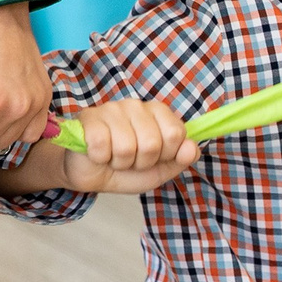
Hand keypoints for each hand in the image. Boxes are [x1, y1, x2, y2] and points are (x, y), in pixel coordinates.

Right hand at [56, 99, 197, 194]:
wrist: (93, 175)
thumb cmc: (127, 169)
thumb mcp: (161, 169)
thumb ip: (181, 159)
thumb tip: (192, 149)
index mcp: (158, 113)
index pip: (176, 133)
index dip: (166, 155)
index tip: (155, 158)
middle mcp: (137, 106)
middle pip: (152, 143)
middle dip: (141, 162)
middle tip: (131, 160)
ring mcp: (112, 109)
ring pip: (126, 147)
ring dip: (120, 163)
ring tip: (114, 157)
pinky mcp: (89, 118)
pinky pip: (102, 145)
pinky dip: (101, 158)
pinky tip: (98, 154)